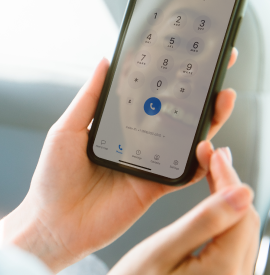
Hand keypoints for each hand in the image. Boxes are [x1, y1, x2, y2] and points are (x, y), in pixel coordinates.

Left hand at [0, 49, 238, 272]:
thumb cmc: (52, 178)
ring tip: (222, 96)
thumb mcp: (67, 130)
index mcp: (115, 126)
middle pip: (174, 113)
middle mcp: (136, 143)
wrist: (52, 224)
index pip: (147, 95)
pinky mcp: (154, 189)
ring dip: (208, 119)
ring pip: (186, 140)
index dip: (166, 75)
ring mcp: (148, 165)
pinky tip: (209, 142)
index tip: (185, 51)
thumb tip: (105, 62)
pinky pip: (184, 173)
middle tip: (218, 64)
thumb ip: (90, 98)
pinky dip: (200, 161)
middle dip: (198, 90)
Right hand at [77, 148, 258, 274]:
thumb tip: (240, 194)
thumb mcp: (160, 252)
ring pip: (243, 238)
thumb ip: (202, 222)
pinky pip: (234, 254)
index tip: (213, 153)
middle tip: (212, 158)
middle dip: (230, 187)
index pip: (239, 212)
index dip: (227, 178)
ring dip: (228, 207)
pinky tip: (209, 215)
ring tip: (211, 177)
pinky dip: (224, 230)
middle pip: (246, 224)